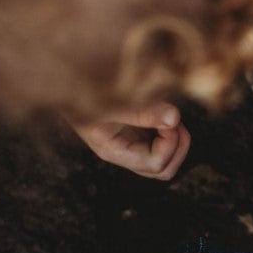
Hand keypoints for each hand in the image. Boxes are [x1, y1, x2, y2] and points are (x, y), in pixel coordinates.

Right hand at [70, 104, 191, 180]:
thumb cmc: (90, 92)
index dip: (170, 143)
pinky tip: (166, 112)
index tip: (169, 119)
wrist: (75, 83)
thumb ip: (142, 112)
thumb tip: (174, 118)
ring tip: (170, 116)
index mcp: (117, 151)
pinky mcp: (140, 131)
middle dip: (178, 147)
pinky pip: (164, 143)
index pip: (156, 164)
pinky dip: (172, 130)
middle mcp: (127, 152)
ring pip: (167, 159)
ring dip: (177, 139)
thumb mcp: (113, 103)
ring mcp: (134, 143)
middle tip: (175, 122)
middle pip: (164, 170)